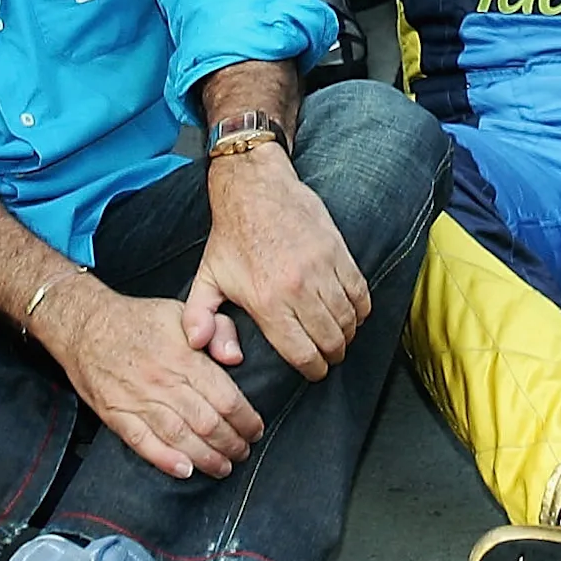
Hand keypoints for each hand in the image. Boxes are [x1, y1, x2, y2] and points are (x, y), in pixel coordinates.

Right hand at [35, 279, 264, 478]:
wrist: (85, 325)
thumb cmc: (138, 320)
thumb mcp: (183, 311)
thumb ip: (218, 329)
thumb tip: (235, 358)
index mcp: (184, 357)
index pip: (225, 398)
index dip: (245, 420)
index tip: (255, 428)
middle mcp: (163, 381)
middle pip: (207, 423)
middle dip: (231, 444)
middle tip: (243, 452)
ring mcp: (138, 400)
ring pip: (181, 438)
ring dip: (207, 458)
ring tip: (223, 467)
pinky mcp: (116, 414)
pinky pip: (144, 443)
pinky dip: (166, 460)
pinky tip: (185, 471)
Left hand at [186, 144, 370, 379]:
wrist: (255, 189)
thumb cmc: (232, 236)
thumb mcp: (207, 277)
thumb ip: (198, 316)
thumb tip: (199, 345)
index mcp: (266, 301)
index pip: (302, 353)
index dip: (313, 370)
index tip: (315, 371)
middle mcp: (297, 289)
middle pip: (330, 340)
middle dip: (332, 356)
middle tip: (329, 357)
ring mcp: (321, 269)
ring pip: (349, 319)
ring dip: (348, 334)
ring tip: (341, 337)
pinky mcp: (338, 252)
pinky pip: (361, 292)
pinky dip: (361, 309)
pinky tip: (353, 313)